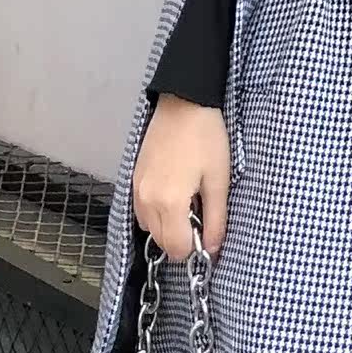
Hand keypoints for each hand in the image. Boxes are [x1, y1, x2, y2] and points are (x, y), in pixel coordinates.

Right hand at [132, 95, 230, 262]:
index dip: (195, 246)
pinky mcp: (133, 178)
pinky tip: (174, 193)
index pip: (177, 248)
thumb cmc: (207, 137)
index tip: (208, 230)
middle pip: (161, 241)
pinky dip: (156, 212)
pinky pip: (142, 210)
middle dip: (181, 237)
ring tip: (188, 200)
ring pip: (149, 227)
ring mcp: (136, 189)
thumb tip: (213, 250)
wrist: (184, 102)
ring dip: (168, 225)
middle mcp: (146, 201)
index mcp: (169, 203)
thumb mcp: (219, 179)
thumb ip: (216, 219)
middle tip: (201, 212)